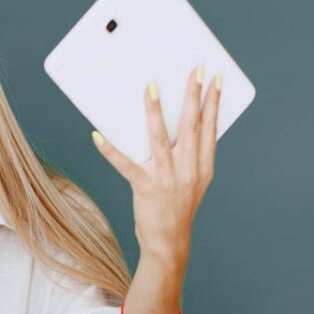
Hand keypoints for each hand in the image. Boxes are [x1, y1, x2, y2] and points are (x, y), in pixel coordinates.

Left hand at [92, 66, 221, 265]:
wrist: (168, 243)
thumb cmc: (178, 208)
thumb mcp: (194, 181)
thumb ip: (190, 155)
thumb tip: (179, 123)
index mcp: (203, 167)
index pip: (210, 129)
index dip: (213, 103)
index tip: (215, 79)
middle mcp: (188, 171)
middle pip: (191, 127)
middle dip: (193, 96)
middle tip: (193, 71)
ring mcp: (167, 179)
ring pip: (161, 138)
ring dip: (155, 111)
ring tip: (151, 88)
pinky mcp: (145, 187)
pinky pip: (125, 165)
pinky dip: (110, 149)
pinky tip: (98, 135)